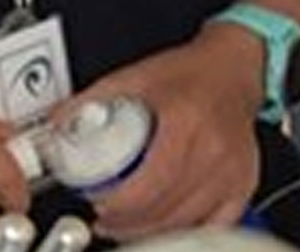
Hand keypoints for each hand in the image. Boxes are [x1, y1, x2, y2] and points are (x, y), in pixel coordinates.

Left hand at [69, 25, 262, 242]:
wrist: (233, 68)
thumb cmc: (188, 72)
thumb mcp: (134, 76)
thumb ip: (91, 101)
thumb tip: (56, 125)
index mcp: (184, 121)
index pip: (148, 185)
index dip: (119, 206)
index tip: (99, 205)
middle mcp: (213, 150)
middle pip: (164, 211)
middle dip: (127, 224)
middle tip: (106, 219)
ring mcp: (231, 171)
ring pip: (186, 224)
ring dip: (152, 232)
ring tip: (128, 225)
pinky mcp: (243, 185)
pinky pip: (213, 225)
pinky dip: (185, 231)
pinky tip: (165, 226)